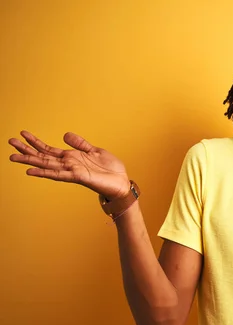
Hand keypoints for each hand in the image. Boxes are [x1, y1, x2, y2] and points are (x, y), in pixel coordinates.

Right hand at [8, 130, 130, 199]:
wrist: (122, 182)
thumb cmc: (110, 169)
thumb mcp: (95, 151)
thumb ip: (80, 144)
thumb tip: (64, 135)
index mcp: (72, 157)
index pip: (49, 149)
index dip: (35, 142)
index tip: (22, 133)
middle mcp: (68, 164)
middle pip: (43, 156)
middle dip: (26, 150)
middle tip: (9, 142)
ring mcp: (72, 171)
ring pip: (46, 165)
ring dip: (30, 160)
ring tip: (13, 156)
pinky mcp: (79, 177)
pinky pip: (59, 174)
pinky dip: (44, 173)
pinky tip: (31, 171)